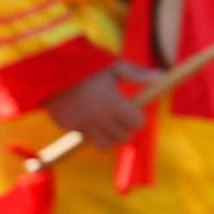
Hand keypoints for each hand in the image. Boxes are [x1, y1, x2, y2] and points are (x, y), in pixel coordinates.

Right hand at [43, 63, 158, 148]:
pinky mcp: (71, 129)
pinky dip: (95, 136)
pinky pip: (88, 141)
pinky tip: (93, 122)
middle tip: (122, 117)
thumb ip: (138, 74)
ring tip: (110, 123)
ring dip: (112, 137)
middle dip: (127, 129)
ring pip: (107, 145)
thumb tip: (162, 77)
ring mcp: (85, 126)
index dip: (139, 118)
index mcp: (113, 103)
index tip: (134, 110)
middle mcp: (100, 119)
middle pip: (124, 137)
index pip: (137, 123)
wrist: (51, 74)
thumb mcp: (114, 67)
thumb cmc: (88, 69)